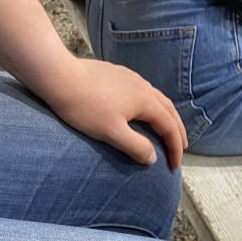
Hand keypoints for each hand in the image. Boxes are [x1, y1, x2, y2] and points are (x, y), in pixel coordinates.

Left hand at [48, 57, 187, 169]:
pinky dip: (152, 106)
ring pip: (157, 98)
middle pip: (169, 110)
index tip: (174, 166)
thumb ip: (136, 147)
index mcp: (146, 100)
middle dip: (177, 130)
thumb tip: (152, 158)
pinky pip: (143, 92)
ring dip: (166, 116)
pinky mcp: (117, 74)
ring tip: (167, 129)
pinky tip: (143, 111)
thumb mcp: (112, 133)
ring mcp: (130, 78)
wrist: (59, 77)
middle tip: (182, 148)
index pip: (169, 127)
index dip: (175, 148)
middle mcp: (143, 86)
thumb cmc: (85, 107)